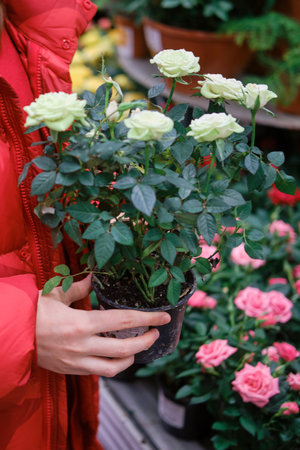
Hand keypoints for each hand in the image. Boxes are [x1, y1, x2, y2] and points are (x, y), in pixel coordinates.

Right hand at [36, 275, 169, 376]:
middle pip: (125, 348)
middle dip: (146, 341)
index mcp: (82, 323)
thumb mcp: (57, 293)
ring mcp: (78, 361)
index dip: (148, 319)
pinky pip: (100, 373)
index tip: (163, 317)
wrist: (11, 334)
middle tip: (155, 332)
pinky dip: (114, 365)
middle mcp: (83, 345)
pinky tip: (118, 355)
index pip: (124, 321)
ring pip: (115, 367)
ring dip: (132, 357)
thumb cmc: (34, 311)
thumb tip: (95, 275)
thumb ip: (79, 286)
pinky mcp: (72, 370)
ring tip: (138, 345)